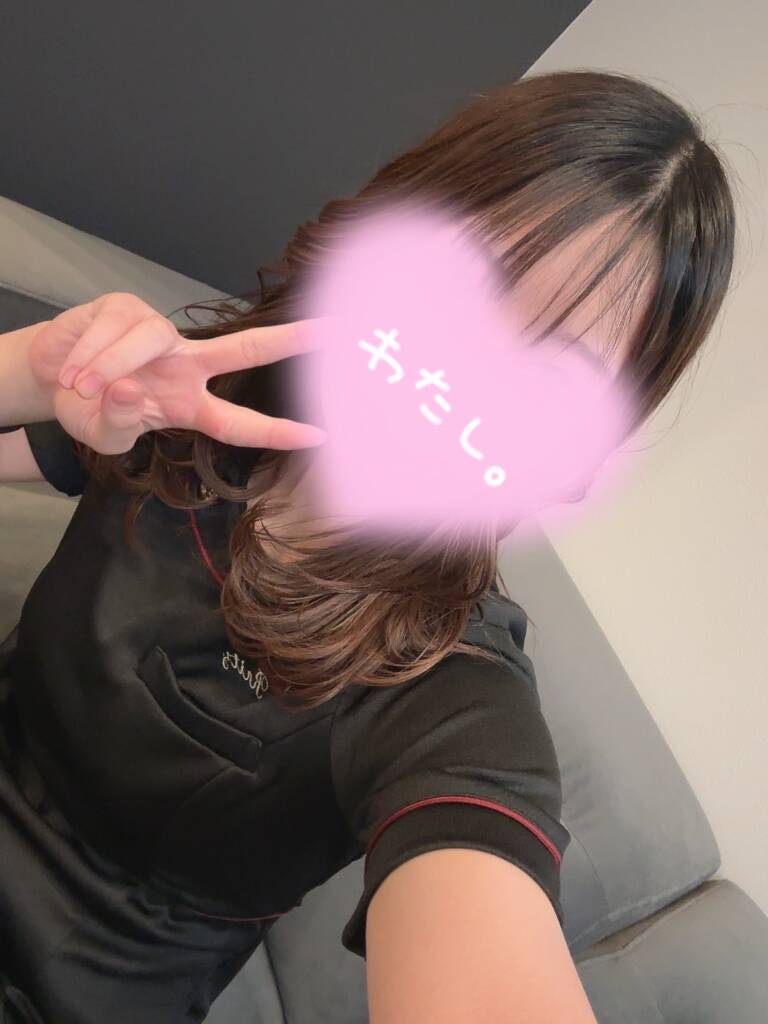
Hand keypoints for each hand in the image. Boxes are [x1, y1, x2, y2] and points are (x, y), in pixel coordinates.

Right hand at [26, 291, 327, 454]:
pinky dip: (86, 353)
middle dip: (287, 341)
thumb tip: (123, 387)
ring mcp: (160, 335)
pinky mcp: (126, 308)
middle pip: (244, 349)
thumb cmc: (89, 409)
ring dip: (108, 365)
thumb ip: (117, 422)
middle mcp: (186, 365)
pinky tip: (70, 368)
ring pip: (148, 340)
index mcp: (188, 406)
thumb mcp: (102, 435)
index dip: (276, 431)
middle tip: (332, 331)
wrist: (50, 375)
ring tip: (78, 385)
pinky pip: (112, 328)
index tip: (321, 436)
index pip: (238, 423)